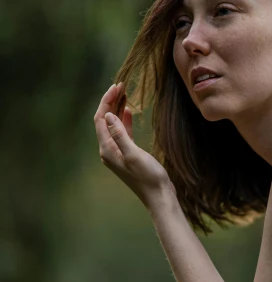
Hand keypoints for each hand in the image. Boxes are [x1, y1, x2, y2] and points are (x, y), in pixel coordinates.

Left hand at [94, 84, 172, 208]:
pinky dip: (124, 121)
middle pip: (105, 121)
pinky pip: (122, 133)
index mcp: (107, 149)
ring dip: (117, 109)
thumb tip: (108, 115)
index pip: (100, 120)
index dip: (106, 101)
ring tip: (124, 93)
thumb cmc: (148, 177)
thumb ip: (120, 134)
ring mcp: (118, 153)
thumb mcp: (133, 154)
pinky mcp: (127, 154)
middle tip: (121, 85)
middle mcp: (109, 150)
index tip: (117, 86)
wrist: (159, 196)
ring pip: (113, 126)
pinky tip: (128, 111)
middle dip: (111, 102)